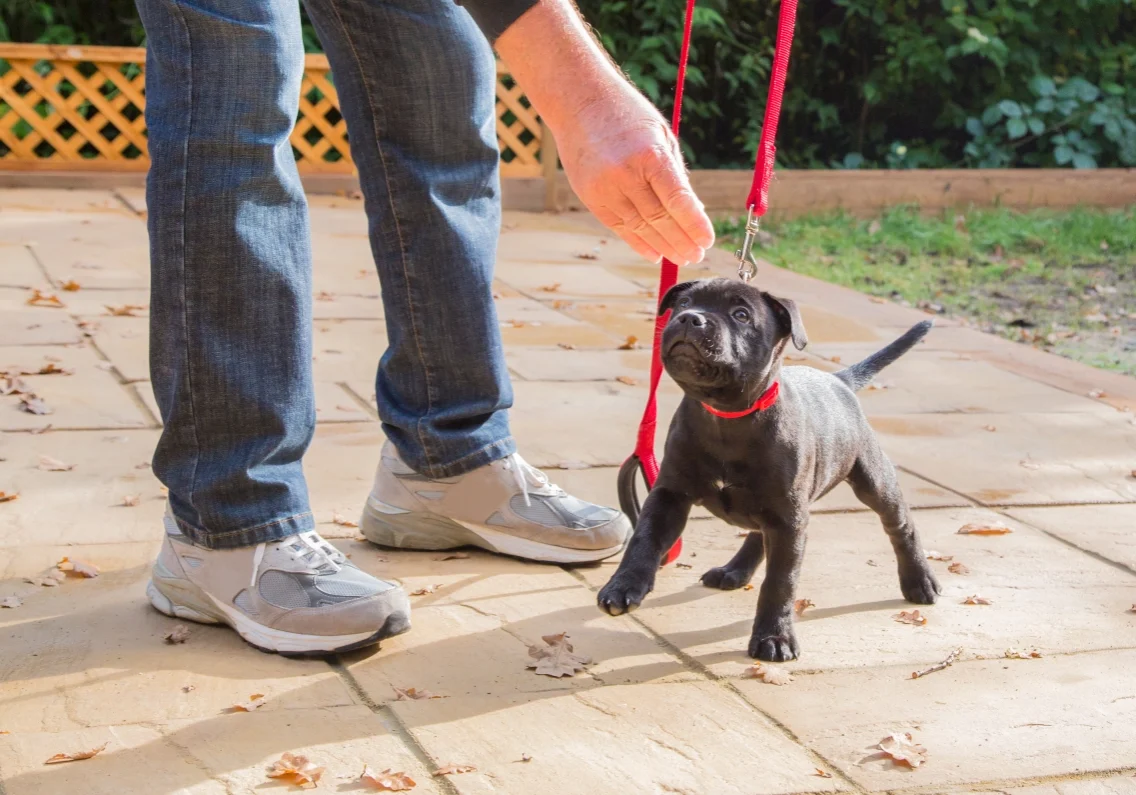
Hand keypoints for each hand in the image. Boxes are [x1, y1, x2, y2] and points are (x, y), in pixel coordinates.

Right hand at [556, 86, 714, 263]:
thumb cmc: (627, 115)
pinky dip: (638, 242)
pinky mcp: (590, 197)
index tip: (707, 241)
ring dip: (663, 246)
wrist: (578, 101)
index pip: (678, 200)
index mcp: (649, 154)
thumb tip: (693, 211)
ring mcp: (604, 188)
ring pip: (639, 227)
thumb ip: (675, 174)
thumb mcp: (660, 136)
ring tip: (681, 257)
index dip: (695, 225)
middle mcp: (625, 174)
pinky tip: (655, 253)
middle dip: (682, 241)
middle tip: (697, 254)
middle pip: (659, 219)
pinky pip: (618, 227)